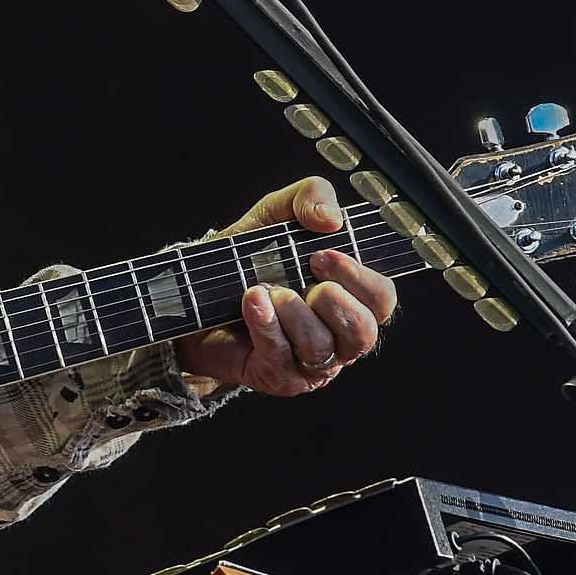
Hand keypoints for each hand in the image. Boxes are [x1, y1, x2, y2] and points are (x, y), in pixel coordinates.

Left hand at [174, 177, 397, 394]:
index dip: (360, 278)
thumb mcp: (277, 214)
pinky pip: (282, 358)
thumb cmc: (247, 258)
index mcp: (351, 299)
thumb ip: (310, 197)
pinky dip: (267, 325)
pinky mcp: (279, 377)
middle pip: (364, 331)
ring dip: (294, 313)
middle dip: (334, 300)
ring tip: (267, 289)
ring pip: (321, 346)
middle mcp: (339, 336)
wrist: (193, 292)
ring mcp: (310, 362)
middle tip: (303, 274)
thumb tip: (331, 217)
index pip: (382, 299)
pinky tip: (252, 302)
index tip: (321, 255)